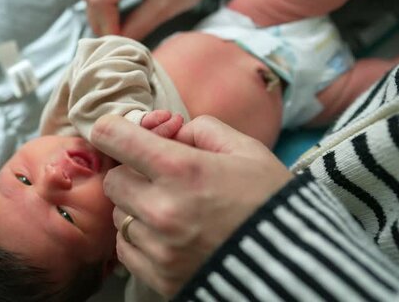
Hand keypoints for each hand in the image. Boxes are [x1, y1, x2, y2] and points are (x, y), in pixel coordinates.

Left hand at [91, 115, 291, 296]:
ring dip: (136, 207)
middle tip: (157, 177)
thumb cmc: (271, 201)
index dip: (111, 130)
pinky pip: (125, 249)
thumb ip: (202, 130)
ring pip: (118, 216)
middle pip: (113, 180)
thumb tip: (168, 131)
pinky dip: (138, 239)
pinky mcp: (161, 277)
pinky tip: (166, 234)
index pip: (115, 138)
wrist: (294, 264)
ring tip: (171, 209)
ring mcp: (159, 247)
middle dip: (130, 172)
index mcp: (182, 170)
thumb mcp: (246, 151)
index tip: (115, 132)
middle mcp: (163, 209)